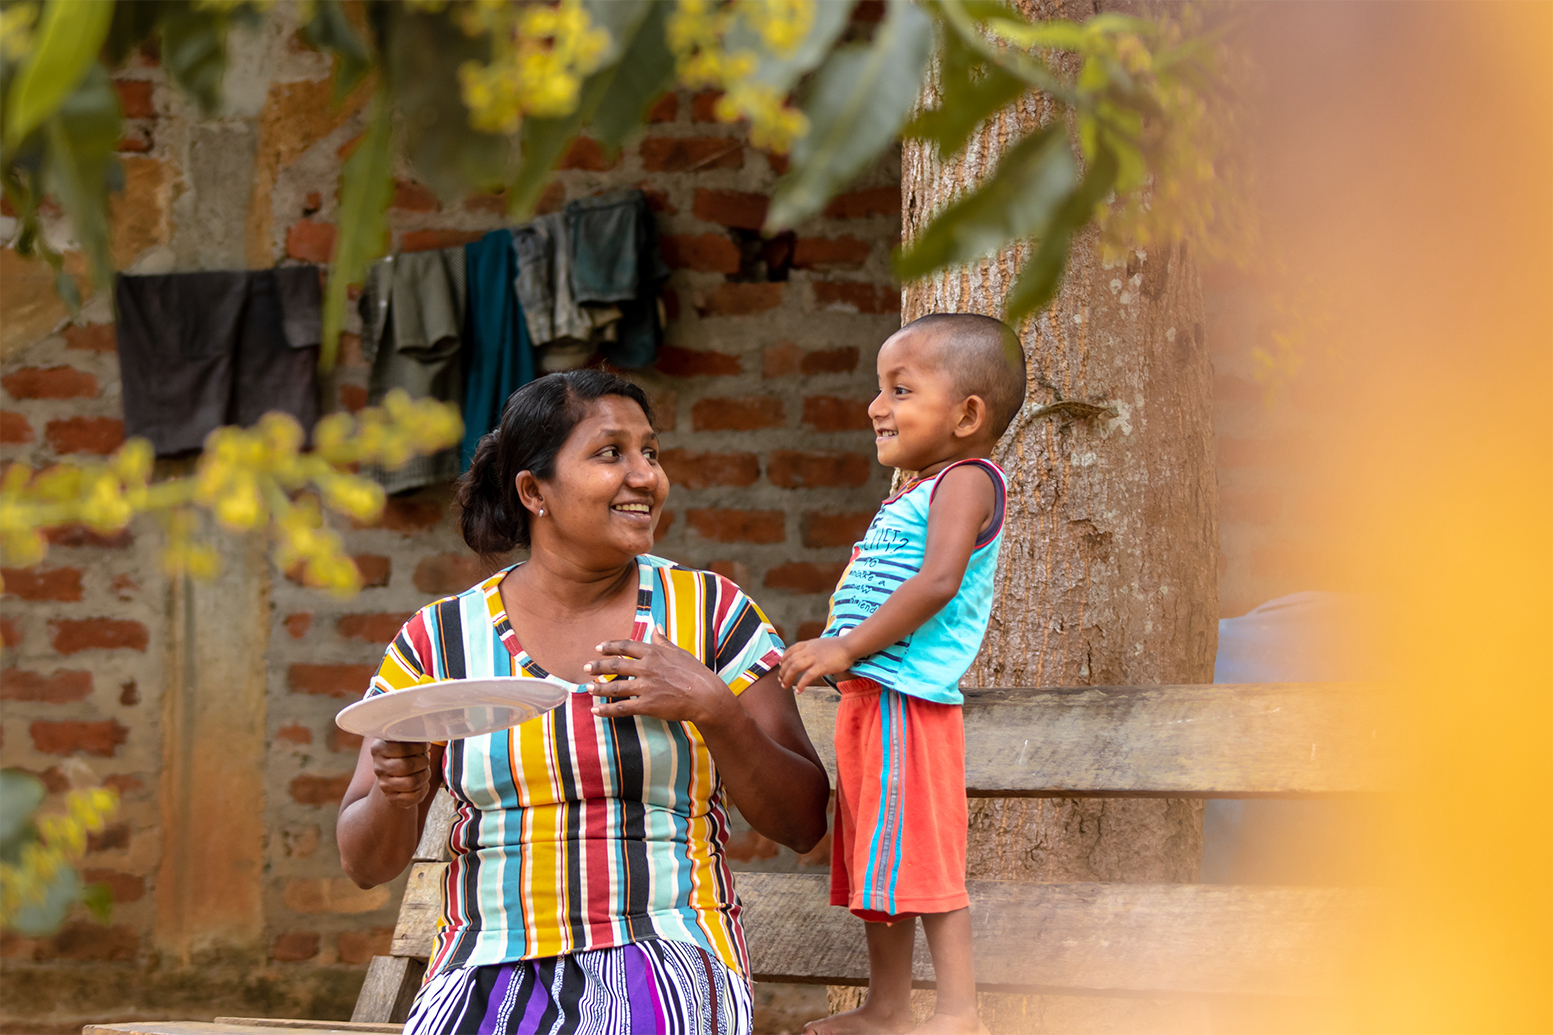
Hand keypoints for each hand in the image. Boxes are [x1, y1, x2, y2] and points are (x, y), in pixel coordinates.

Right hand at [369, 739, 433, 809]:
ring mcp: (384, 784)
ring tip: (425, 770)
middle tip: (426, 759)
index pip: (403, 748)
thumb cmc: (402, 752)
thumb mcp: (402, 740)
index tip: (425, 746)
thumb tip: (426, 736)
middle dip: (424, 762)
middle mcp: (378, 767)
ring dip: (425, 775)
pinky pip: (414, 796)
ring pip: (412, 783)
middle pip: (407, 766)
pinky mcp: (391, 798)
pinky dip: (424, 789)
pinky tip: (424, 783)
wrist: (391, 773)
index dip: (420, 747)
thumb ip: (412, 734)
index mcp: (378, 748)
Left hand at [585, 626, 738, 727]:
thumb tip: (656, 627)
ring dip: (599, 688)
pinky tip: (595, 711)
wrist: (706, 696)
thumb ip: (663, 641)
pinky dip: (607, 710)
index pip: (626, 646)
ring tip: (588, 688)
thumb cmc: (695, 672)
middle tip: (586, 668)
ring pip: (615, 687)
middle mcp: (647, 668)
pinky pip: (622, 707)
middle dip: (598, 666)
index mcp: (654, 652)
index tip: (598, 648)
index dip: (610, 646)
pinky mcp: (647, 705)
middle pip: (615, 665)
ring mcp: (646, 687)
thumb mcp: (679, 652)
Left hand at [779, 637, 854, 693]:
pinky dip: (801, 684)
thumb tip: (809, 656)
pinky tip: (799, 691)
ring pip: (795, 667)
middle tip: (780, 680)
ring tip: (785, 686)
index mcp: (809, 644)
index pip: (791, 650)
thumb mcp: (821, 643)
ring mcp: (814, 658)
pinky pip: (807, 676)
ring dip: (787, 678)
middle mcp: (809, 650)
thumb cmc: (839, 646)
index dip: (783, 658)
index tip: (780, 665)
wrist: (850, 645)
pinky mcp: (821, 666)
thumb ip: (813, 649)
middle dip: (783, 671)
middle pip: (790, 660)